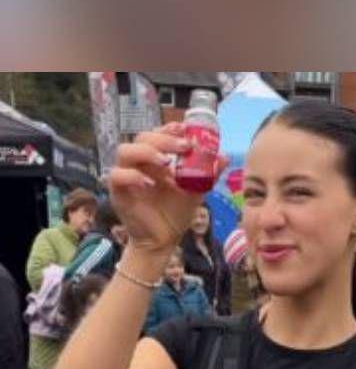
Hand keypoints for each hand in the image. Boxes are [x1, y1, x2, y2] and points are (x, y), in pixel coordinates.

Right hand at [106, 124, 226, 252]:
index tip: (185, 130)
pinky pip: (117, 175)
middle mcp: (139, 162)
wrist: (164, 238)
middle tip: (184, 147)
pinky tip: (150, 183)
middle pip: (142, 138)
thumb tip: (225, 157)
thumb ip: (208, 174)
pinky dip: (133, 176)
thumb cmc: (176, 212)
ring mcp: (126, 174)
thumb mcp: (196, 192)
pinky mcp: (117, 190)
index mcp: (157, 158)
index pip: (158, 134)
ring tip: (167, 163)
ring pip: (125, 151)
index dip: (169, 129)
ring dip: (147, 153)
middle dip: (164, 139)